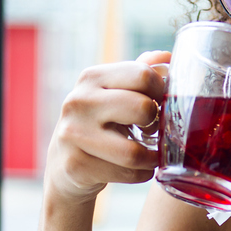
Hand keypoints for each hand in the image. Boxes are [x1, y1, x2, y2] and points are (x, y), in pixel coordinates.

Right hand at [43, 50, 169, 204]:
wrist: (64, 167)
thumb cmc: (98, 127)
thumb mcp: (114, 95)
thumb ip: (139, 74)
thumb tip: (166, 56)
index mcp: (92, 77)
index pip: (143, 74)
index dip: (162, 92)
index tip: (160, 105)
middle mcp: (79, 101)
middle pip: (142, 108)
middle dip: (157, 125)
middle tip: (153, 131)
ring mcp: (73, 134)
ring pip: (134, 151)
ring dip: (152, 158)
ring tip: (150, 156)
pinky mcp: (75, 165)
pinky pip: (127, 173)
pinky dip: (141, 174)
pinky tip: (137, 170)